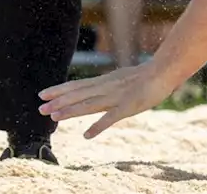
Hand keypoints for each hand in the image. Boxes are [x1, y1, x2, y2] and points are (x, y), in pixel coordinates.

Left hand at [39, 61, 168, 138]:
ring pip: (89, 105)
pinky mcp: (128, 106)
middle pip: (79, 94)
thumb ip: (111, 85)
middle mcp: (107, 87)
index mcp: (106, 81)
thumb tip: (99, 89)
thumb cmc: (148, 75)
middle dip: (59, 101)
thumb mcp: (123, 78)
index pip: (78, 85)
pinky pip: (111, 118)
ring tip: (54, 118)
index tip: (43, 94)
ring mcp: (116, 96)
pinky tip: (87, 135)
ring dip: (71, 111)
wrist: (165, 70)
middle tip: (40, 108)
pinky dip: (98, 126)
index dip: (60, 90)